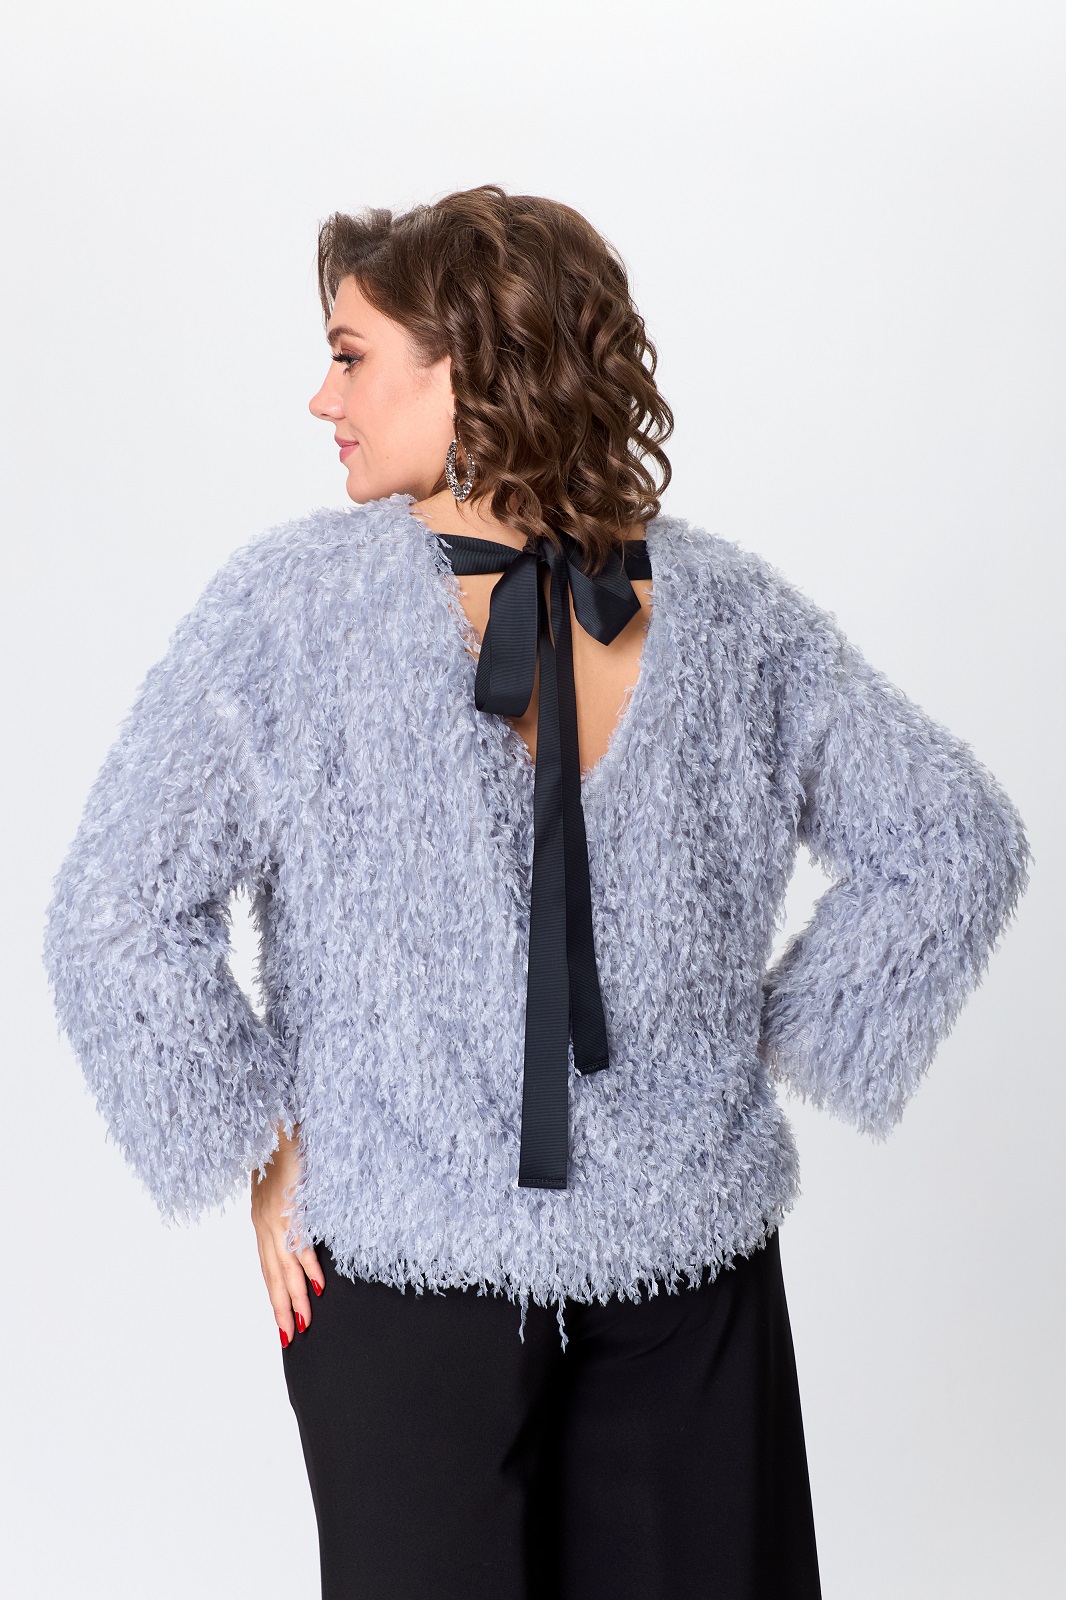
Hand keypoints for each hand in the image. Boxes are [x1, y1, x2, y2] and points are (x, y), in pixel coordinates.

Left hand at [250, 1122, 323, 1347]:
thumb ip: (289, 1203)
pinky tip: (318, 1287)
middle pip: (272, 1275)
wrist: (277, 1118)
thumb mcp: (284, 1181)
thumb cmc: (283, 1144)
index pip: (267, 1265)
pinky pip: (301, 1244)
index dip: (274, 1292)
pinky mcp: (291, 1206)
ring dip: (294, 1298)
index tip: (282, 1317)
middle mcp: (264, 1222)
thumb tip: (301, 1222)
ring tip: (302, 1324)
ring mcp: (275, 1216)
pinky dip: (309, 1268)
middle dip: (280, 1307)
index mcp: (262, 1217)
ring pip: (284, 1268)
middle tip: (289, 1337)